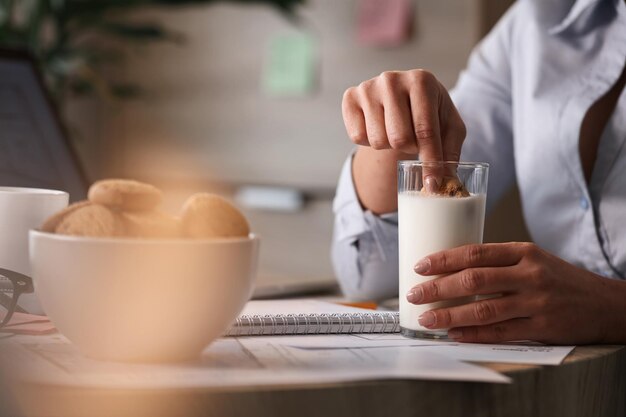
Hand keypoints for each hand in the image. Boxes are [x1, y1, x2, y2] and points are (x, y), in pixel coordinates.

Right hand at [342, 70, 465, 188]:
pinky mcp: (350, 97)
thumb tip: (446, 183)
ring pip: (378, 140)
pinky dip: (369, 141)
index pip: (425, 130)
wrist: (403, 98)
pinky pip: (357, 136)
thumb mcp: (449, 128)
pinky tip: (378, 127)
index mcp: (422, 80)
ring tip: (395, 131)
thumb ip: (450, 153)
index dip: (430, 162)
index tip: (432, 186)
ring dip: (389, 145)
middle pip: (399, 138)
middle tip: (412, 140)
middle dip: (408, 149)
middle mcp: (392, 79)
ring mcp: (368, 87)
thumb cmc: (429, 113)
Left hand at [406, 242, 623, 343]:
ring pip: (483, 310)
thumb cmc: (560, 279)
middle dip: (438, 288)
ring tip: (427, 318)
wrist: (605, 303)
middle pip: (473, 280)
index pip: (475, 252)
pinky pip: (500, 333)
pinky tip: (454, 334)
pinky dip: (473, 334)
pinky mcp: (542, 328)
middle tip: (414, 294)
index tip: (419, 266)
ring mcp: (536, 303)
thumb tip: (452, 270)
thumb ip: (499, 263)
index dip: (443, 260)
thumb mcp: (533, 259)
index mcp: (523, 252)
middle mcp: (529, 274)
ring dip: (450, 315)